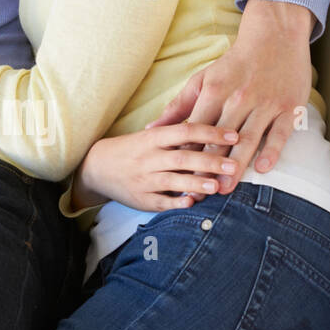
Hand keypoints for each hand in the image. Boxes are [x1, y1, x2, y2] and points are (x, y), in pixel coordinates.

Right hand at [71, 121, 241, 212]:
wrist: (96, 167)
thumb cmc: (131, 149)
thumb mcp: (150, 135)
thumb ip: (176, 133)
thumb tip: (211, 126)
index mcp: (152, 138)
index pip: (185, 131)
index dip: (211, 132)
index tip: (234, 134)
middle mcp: (148, 157)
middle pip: (182, 157)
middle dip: (209, 161)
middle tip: (233, 165)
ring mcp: (144, 179)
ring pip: (173, 180)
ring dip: (196, 183)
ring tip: (217, 185)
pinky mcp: (141, 199)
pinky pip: (161, 202)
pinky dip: (176, 202)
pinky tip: (192, 203)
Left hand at [147, 0, 314, 194]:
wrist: (275, 36)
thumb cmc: (235, 62)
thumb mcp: (203, 79)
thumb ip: (179, 106)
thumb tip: (152, 128)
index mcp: (214, 91)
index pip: (196, 129)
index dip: (186, 154)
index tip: (177, 176)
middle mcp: (239, 98)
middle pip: (220, 140)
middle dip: (207, 167)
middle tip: (198, 194)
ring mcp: (265, 103)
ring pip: (248, 140)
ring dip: (236, 166)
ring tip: (224, 189)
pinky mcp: (288, 107)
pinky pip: (279, 133)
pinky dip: (272, 150)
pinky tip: (262, 168)